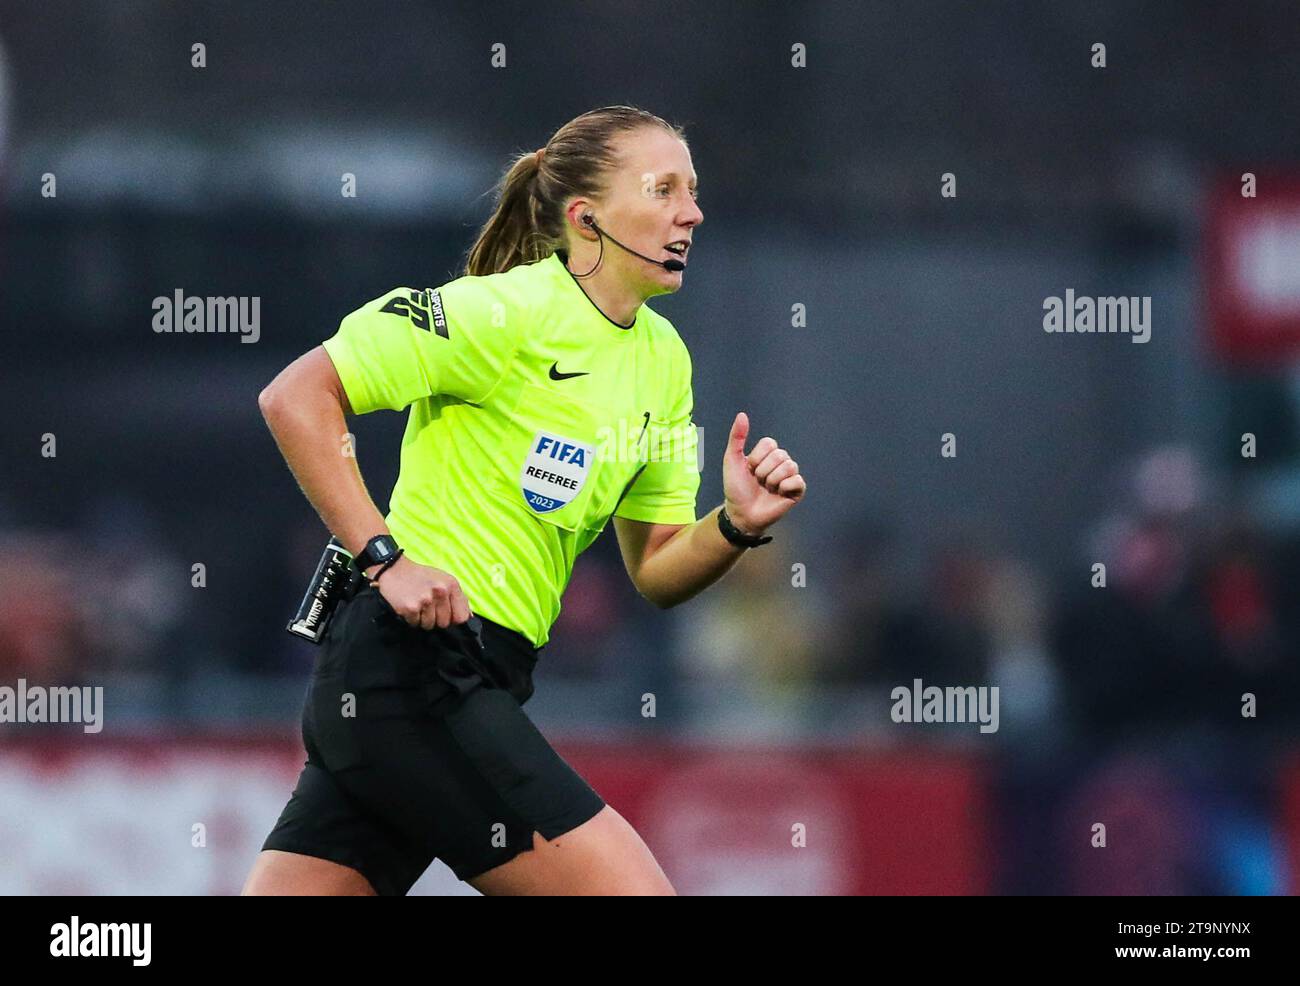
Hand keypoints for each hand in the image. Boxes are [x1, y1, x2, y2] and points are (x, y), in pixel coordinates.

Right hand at [371, 555, 473, 629]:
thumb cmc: (420, 576)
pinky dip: (411, 618)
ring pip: (429, 625)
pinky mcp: (410, 607)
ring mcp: (425, 600)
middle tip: (426, 605)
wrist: (394, 569)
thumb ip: (458, 598)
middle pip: (444, 623)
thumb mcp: (443, 580)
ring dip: (422, 619)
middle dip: (435, 618)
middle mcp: (440, 591)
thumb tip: (468, 617)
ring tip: (417, 604)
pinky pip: (415, 624)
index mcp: (451, 584)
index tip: (446, 614)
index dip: (453, 619)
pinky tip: (409, 605)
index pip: (461, 616)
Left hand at [722, 411, 806, 533]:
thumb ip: (737, 437)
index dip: (757, 457)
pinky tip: (778, 493)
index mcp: (767, 454)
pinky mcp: (797, 491)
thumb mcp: (732, 460)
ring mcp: (790, 477)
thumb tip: (742, 414)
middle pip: (780, 454)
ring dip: (772, 480)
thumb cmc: (736, 488)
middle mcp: (780, 463)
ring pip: (789, 466)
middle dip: (763, 470)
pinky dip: (784, 487)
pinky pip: (797, 480)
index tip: (749, 469)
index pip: (770, 443)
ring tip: (766, 488)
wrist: (740, 513)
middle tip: (758, 482)